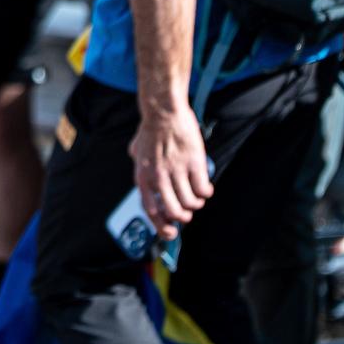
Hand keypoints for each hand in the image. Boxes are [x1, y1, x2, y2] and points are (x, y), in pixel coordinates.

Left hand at [129, 104, 211, 240]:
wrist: (163, 111)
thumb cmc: (150, 130)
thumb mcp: (136, 152)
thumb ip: (139, 167)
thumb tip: (142, 180)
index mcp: (143, 177)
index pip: (151, 211)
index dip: (161, 226)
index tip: (171, 232)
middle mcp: (158, 178)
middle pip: (174, 212)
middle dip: (183, 217)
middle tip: (187, 212)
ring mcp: (177, 171)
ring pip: (191, 203)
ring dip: (196, 204)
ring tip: (197, 197)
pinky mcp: (194, 163)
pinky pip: (203, 189)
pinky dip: (206, 192)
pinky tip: (205, 187)